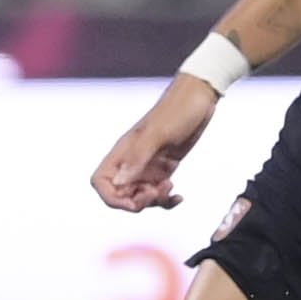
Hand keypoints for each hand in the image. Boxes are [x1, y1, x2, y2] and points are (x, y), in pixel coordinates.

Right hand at [92, 73, 219, 210]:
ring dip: (154, 201)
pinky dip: (166, 199)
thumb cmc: (178, 109)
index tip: (134, 202)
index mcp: (123, 151)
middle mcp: (131, 161)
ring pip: (139, 196)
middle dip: (137, 202)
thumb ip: (138, 158)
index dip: (111, 198)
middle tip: (156, 193)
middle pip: (120, 195)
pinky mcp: (163, 168)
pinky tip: (179, 196)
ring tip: (170, 188)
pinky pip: (157, 192)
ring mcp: (147, 165)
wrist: (199, 96)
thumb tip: (119, 182)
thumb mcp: (159, 134)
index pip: (100, 182)